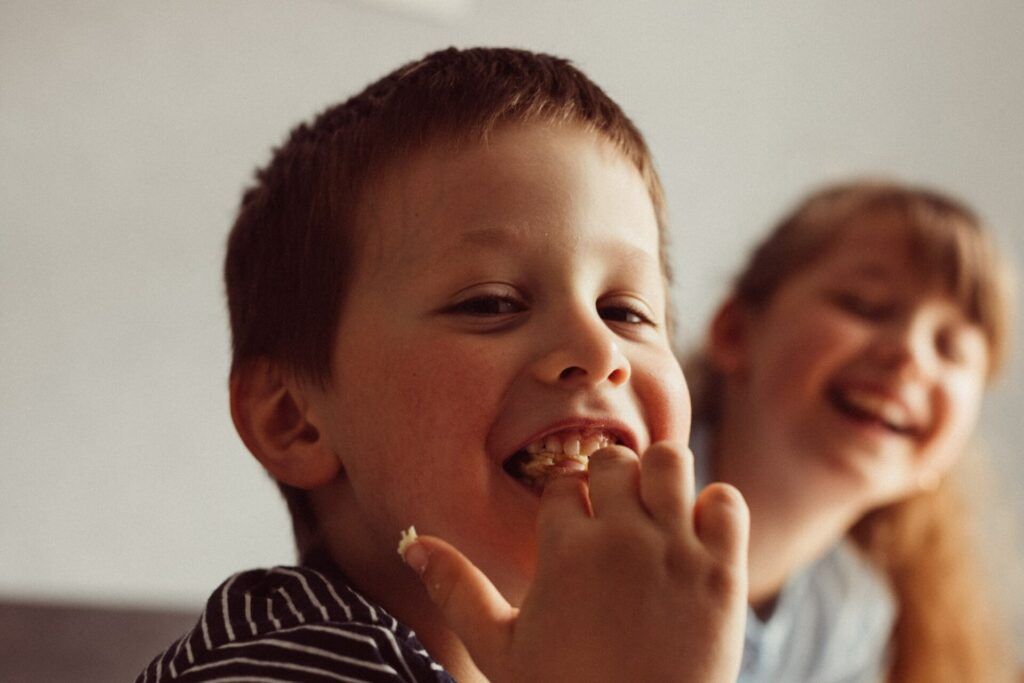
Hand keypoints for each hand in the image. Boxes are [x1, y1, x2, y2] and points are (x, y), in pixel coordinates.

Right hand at [401, 442, 748, 681]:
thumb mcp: (499, 649)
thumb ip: (456, 588)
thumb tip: (412, 542)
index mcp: (563, 550)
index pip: (563, 481)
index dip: (565, 498)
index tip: (572, 519)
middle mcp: (620, 538)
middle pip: (613, 460)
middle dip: (609, 480)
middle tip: (613, 514)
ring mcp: (675, 552)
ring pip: (671, 460)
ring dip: (661, 478)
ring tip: (655, 511)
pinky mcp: (722, 573)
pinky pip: (726, 501)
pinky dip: (714, 508)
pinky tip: (696, 536)